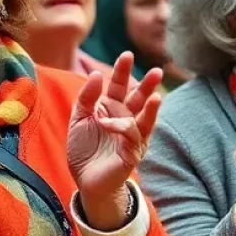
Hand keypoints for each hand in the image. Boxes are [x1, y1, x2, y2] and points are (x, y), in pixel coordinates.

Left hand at [67, 53, 161, 230]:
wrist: (84, 180)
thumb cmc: (84, 149)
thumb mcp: (79, 119)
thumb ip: (86, 97)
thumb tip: (97, 74)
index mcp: (111, 108)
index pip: (119, 86)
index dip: (123, 71)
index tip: (127, 55)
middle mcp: (125, 119)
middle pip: (139, 99)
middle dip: (148, 85)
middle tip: (157, 71)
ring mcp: (131, 136)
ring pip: (145, 118)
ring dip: (150, 108)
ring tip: (156, 96)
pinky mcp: (132, 152)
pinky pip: (132, 137)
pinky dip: (123, 128)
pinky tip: (111, 124)